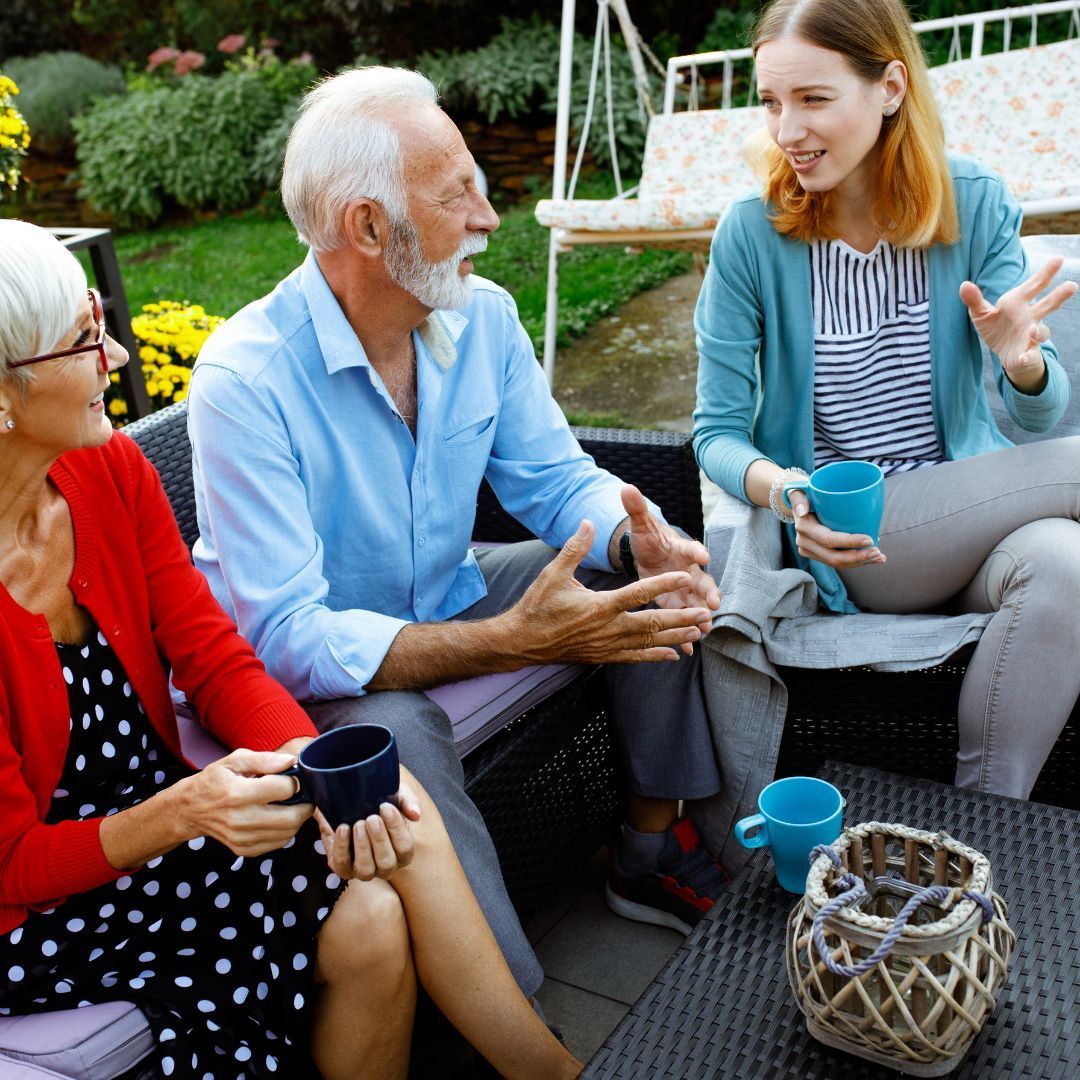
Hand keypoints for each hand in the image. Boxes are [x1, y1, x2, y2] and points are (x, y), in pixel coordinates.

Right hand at [174, 749, 312, 856]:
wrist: (190, 809)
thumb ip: (264, 759)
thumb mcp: (234, 760)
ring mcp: (242, 838)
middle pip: (291, 818)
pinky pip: (278, 843)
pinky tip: (277, 818)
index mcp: (238, 793)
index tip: (293, 778)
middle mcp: (240, 819)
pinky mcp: (243, 849)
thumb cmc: (214, 781)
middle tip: (302, 795)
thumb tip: (290, 761)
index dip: (295, 781)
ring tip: (289, 805)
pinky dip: (285, 831)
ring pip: (288, 833)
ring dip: (296, 818)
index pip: (284, 789)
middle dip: (304, 805)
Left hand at [316, 777, 421, 881]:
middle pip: (387, 863)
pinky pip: (342, 864)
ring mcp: (364, 870)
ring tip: (358, 824)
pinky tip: (343, 828)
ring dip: (362, 846)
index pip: (405, 848)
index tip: (386, 808)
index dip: (397, 829)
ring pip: (365, 870)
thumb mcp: (397, 797)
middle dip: (379, 840)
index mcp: (402, 852)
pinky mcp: (344, 868)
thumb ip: (408, 802)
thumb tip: (415, 814)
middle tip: (372, 818)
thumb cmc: (382, 803)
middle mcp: (385, 866)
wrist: (357, 802)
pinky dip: (342, 846)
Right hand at [507, 520, 710, 663]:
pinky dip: (655, 656)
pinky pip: (635, 657)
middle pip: (652, 623)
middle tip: (704, 613)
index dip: (664, 584)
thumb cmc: (538, 606)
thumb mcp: (553, 573)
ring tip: (697, 632)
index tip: (685, 576)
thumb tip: (589, 523)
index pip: (639, 593)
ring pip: (648, 642)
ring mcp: (607, 645)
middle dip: (681, 618)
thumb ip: (575, 548)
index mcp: (599, 606)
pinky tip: (673, 655)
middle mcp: (608, 628)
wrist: (523, 641)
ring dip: (674, 637)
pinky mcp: (603, 656)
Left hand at [622, 485, 720, 647]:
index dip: (697, 552)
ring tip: (706, 629)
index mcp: (681, 549)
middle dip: (708, 592)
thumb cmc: (648, 539)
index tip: (703, 557)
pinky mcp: (677, 604)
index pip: (691, 549)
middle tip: (714, 602)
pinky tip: (689, 649)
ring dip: (702, 616)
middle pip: (703, 581)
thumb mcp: (641, 525)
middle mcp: (689, 570)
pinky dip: (686, 634)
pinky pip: (684, 620)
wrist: (649, 554)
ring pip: (697, 604)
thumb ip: (636, 508)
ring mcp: (685, 590)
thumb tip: (626, 487)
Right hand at [786, 489, 885, 569]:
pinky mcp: (817, 555)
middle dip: (858, 557)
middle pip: (834, 557)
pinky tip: (870, 559)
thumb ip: (799, 498)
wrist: (798, 503)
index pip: (829, 540)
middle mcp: (805, 543)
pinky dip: (855, 562)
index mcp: (804, 528)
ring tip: (879, 557)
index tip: (870, 539)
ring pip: (837, 563)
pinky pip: (837, 562)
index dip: (850, 542)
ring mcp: (810, 551)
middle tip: (878, 552)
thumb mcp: (799, 491)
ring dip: (860, 562)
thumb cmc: (804, 494)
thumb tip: (802, 511)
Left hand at [960, 257, 1077, 392]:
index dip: (1046, 273)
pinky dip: (1027, 357)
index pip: (1035, 285)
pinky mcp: (1026, 353)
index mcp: (1019, 302)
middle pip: (1047, 305)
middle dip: (1059, 296)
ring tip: (1033, 331)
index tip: (1059, 259)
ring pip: (1042, 332)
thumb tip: (964, 284)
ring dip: (1039, 332)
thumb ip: (974, 300)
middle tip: (1072, 285)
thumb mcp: (981, 314)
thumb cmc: (996, 327)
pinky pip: (1030, 356)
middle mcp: (1030, 317)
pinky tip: (1023, 358)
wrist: (1004, 353)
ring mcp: (1030, 336)